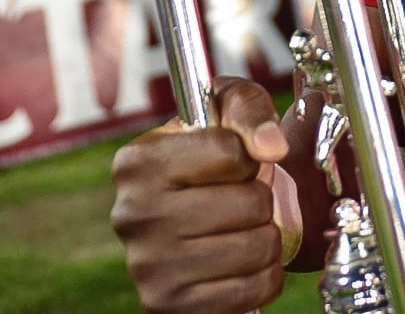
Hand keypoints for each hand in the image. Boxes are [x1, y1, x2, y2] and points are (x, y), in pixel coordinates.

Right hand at [111, 76, 299, 313]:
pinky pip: (252, 289)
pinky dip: (265, 275)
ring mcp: (148, 264)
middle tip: (244, 200)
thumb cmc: (212, 157)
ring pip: (256, 248)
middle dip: (262, 199)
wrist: (194, 215)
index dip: (249, 157)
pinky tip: (244, 261)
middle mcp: (133, 213)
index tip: (236, 163)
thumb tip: (271, 147)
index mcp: (138, 162)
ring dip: (267, 237)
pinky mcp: (167, 304)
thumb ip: (249, 109)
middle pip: (249, 203)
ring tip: (245, 228)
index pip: (231, 153)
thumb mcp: (223, 110)